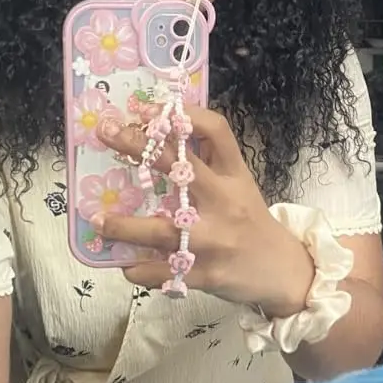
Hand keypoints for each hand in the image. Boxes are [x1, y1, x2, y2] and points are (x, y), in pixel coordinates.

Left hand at [97, 106, 314, 314]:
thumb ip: (209, 164)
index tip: (147, 108)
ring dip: (126, 226)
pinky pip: (163, 272)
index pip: (216, 131)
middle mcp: (225, 202)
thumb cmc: (251, 223)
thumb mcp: (239, 186)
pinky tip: (125, 264)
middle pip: (181, 168)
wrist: (283, 272)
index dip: (183, 114)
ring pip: (163, 230)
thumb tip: (160, 138)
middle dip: (140, 147)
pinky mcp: (206, 274)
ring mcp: (215, 240)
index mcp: (235, 176)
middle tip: (107, 133)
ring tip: (99, 219)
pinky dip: (139, 268)